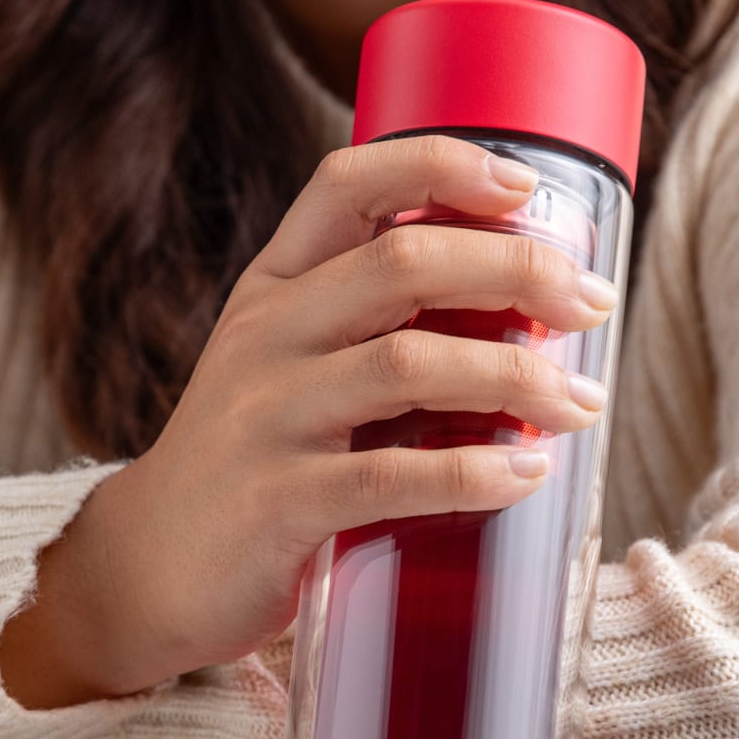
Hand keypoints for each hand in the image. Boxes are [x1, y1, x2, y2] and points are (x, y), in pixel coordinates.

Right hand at [0, 133, 619, 706]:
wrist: (146, 571)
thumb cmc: (251, 461)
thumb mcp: (285, 366)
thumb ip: (370, 329)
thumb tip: (520, 310)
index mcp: (275, 288)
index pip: (349, 184)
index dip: (443, 166)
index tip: (527, 186)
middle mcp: (267, 336)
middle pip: (403, 263)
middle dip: (516, 270)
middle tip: (592, 303)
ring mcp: (267, 418)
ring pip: (407, 365)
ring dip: (515, 376)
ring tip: (580, 404)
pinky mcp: (277, 503)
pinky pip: (389, 476)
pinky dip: (472, 473)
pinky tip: (527, 474)